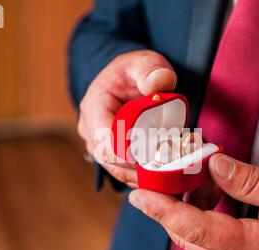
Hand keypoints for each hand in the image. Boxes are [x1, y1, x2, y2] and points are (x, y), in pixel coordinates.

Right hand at [77, 50, 176, 187]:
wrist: (126, 80)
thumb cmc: (134, 71)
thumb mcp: (144, 62)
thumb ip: (152, 69)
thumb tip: (160, 82)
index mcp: (94, 105)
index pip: (103, 136)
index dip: (125, 151)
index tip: (152, 156)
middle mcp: (91, 129)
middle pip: (110, 159)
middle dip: (138, 166)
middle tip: (167, 168)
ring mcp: (99, 145)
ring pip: (117, 170)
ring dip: (141, 175)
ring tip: (168, 175)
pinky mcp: (111, 155)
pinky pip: (124, 172)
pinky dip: (142, 176)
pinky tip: (163, 177)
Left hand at [128, 154, 258, 249]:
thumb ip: (250, 180)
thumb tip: (214, 166)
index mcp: (251, 247)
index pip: (197, 230)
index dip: (164, 212)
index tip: (141, 196)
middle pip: (186, 234)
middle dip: (166, 205)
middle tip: (157, 176)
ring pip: (192, 234)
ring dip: (185, 203)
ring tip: (195, 176)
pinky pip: (206, 231)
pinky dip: (200, 207)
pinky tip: (209, 188)